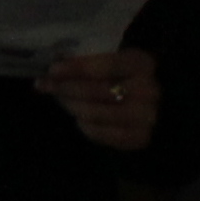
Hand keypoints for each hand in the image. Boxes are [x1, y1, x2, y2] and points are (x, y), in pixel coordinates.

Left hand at [39, 46, 157, 151]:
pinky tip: (80, 118)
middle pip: (95, 91)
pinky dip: (84, 126)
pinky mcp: (139, 138)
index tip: (52, 69)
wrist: (155, 108)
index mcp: (141, 63)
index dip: (76, 68)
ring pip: (94, 113)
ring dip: (71, 106)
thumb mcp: (113, 62)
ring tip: (62, 100)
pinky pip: (99, 133)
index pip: (104, 65)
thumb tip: (55, 63)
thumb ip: (88, 62)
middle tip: (44, 85)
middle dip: (65, 88)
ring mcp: (146, 116)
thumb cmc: (125, 79)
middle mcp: (148, 90)